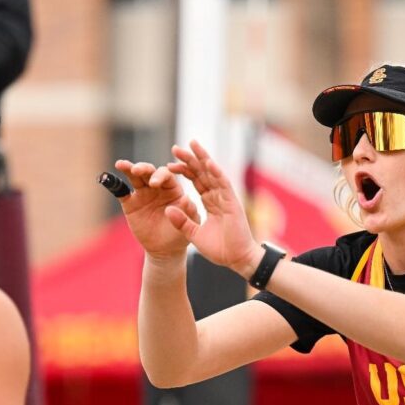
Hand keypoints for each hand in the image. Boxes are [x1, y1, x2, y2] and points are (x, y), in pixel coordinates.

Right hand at [114, 159, 200, 261]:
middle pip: (150, 172)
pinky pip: (121, 191)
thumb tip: (186, 199)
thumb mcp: (189, 224)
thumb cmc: (180, 234)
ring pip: (135, 177)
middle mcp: (157, 187)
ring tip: (121, 164)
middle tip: (137, 170)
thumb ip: (189, 211)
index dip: (160, 176)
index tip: (154, 183)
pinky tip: (107, 178)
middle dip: (144, 169)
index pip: (167, 175)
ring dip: (128, 168)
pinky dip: (114, 184)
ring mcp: (143, 194)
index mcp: (173, 189)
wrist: (164, 249)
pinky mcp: (130, 203)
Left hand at [165, 140, 262, 276]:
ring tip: (192, 144)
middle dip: (190, 160)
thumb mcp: (194, 234)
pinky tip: (207, 162)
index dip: (184, 171)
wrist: (237, 259)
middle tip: (176, 148)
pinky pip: (224, 184)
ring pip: (213, 173)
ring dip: (202, 159)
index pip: (196, 181)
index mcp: (210, 202)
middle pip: (203, 173)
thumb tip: (167, 209)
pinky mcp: (232, 203)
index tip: (170, 163)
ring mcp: (226, 198)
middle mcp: (218, 196)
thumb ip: (182, 222)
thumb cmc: (220, 249)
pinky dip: (216, 173)